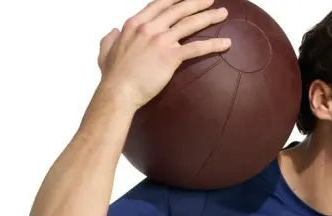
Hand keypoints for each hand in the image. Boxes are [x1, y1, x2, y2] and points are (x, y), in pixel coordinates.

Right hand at [97, 0, 231, 110]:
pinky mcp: (170, 57)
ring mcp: (161, 40)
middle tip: (210, 0)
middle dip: (196, 2)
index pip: (159, 4)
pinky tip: (226, 43)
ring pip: (189, 23)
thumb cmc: (112, 76)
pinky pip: (196, 48)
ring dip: (209, 16)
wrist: (118, 91)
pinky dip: (213, 45)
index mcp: (135, 23)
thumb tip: (113, 32)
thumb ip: (110, 38)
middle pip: (178, 9)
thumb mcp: (105, 50)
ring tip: (223, 13)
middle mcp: (149, 27)